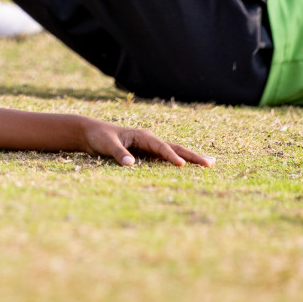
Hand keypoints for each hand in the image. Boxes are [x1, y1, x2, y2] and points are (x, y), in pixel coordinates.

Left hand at [81, 118, 212, 167]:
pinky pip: (165, 159)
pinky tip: (187, 168)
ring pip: (173, 152)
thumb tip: (130, 164)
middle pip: (175, 148)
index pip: (161, 147)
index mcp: (142, 136)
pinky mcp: (146, 154)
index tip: (182, 165)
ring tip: (208, 163)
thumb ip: (118, 153)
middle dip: (192, 156)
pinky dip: (177, 162)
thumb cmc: (98, 137)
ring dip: (189, 158)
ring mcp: (149, 147)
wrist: (91, 133)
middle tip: (211, 163)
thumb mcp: (107, 144)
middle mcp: (149, 140)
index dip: (172, 156)